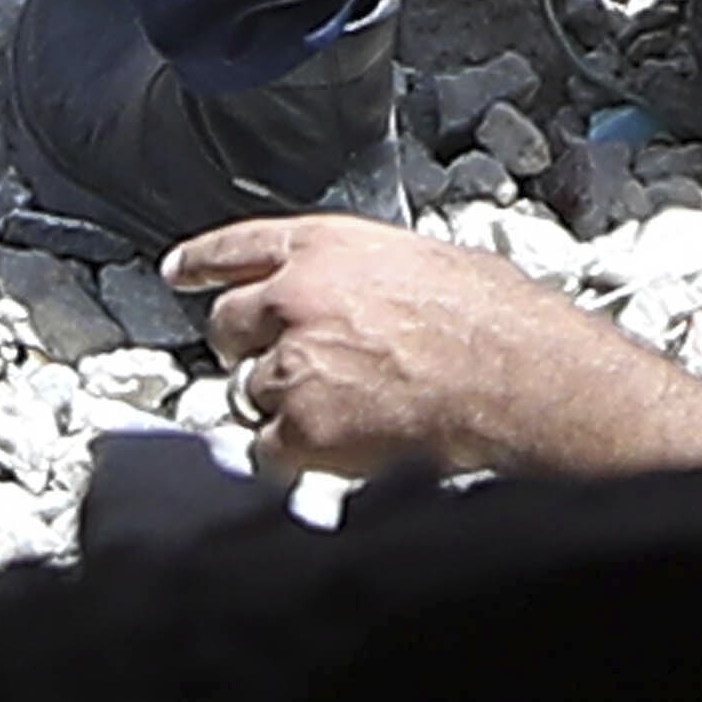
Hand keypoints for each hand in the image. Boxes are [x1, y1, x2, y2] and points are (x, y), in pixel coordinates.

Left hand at [170, 212, 701, 481]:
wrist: (522, 382)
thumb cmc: (500, 323)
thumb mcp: (430, 263)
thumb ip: (365, 276)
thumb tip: (351, 300)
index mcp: (329, 246)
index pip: (240, 245)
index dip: (203, 260)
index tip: (179, 271)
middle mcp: (296, 298)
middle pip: (229, 323)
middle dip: (254, 345)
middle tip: (297, 365)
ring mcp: (293, 365)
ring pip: (250, 391)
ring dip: (287, 404)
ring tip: (351, 409)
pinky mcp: (300, 429)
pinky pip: (266, 450)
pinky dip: (294, 456)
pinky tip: (340, 448)